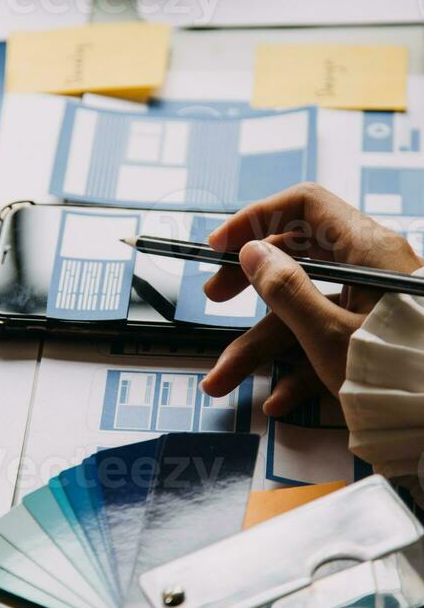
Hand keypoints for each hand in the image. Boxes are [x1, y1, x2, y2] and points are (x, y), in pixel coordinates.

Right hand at [200, 183, 422, 415]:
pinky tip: (279, 401)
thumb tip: (251, 252)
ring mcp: (370, 304)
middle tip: (214, 298)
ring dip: (261, 347)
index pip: (303, 206)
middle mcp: (369, 268)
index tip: (219, 246)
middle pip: (297, 259)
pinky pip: (328, 341)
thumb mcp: (329, 335)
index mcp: (366, 249)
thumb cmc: (394, 373)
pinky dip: (300, 368)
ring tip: (220, 381)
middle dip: (249, 284)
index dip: (256, 219)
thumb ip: (286, 290)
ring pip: (305, 311)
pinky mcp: (373, 337)